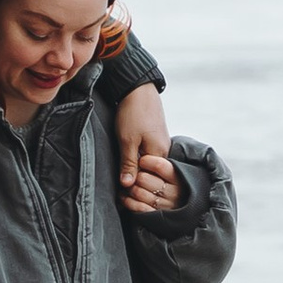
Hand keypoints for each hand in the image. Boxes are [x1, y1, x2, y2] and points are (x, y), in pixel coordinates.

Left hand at [114, 84, 180, 212]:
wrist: (138, 88)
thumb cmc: (132, 112)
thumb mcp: (127, 140)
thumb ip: (128, 163)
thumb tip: (127, 185)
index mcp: (159, 154)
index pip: (149, 180)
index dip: (134, 187)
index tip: (120, 195)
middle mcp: (164, 151)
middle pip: (150, 174)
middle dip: (136, 182)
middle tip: (119, 191)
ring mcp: (161, 145)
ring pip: (148, 166)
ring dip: (135, 171)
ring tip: (121, 176)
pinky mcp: (156, 139)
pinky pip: (148, 156)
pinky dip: (137, 161)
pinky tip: (128, 161)